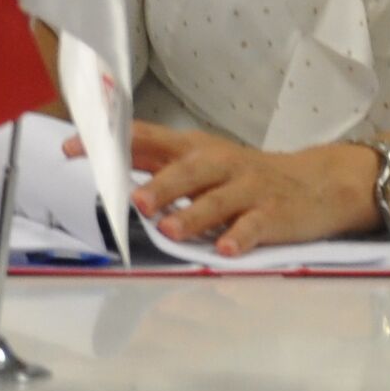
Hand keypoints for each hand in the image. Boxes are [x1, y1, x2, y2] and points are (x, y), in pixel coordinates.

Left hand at [129, 123, 378, 255]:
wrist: (316, 183)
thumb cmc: (246, 176)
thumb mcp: (203, 162)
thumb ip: (158, 164)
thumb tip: (106, 163)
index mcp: (196, 149)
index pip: (147, 139)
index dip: (113, 144)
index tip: (73, 150)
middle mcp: (220, 164)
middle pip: (187, 170)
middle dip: (160, 185)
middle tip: (136, 203)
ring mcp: (248, 189)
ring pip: (217, 201)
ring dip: (192, 215)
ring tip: (169, 230)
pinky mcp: (272, 214)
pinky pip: (253, 227)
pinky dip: (238, 238)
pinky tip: (225, 251)